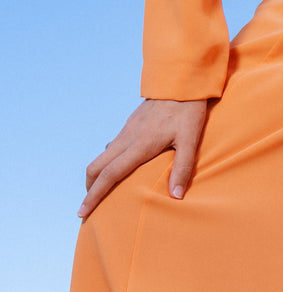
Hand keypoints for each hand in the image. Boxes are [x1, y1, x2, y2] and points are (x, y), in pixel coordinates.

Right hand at [79, 97, 209, 218]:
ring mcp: (127, 130)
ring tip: (101, 192)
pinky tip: (118, 168)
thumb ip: (183, 167)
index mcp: (139, 145)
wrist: (181, 79)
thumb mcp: (191, 139)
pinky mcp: (131, 124)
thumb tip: (176, 196)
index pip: (110, 174)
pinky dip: (107, 162)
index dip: (95, 195)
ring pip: (103, 155)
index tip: (82, 212)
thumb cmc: (188, 110)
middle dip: (89, 188)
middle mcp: (127, 138)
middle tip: (87, 207)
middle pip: (96, 166)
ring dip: (97, 175)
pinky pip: (112, 146)